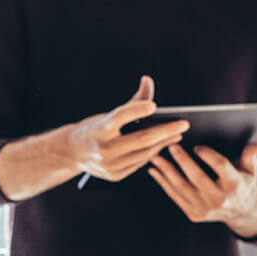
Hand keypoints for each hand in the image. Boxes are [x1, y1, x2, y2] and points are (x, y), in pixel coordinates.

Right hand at [63, 76, 186, 183]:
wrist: (72, 153)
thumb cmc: (95, 129)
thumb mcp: (108, 115)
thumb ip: (133, 100)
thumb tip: (148, 79)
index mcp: (99, 129)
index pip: (120, 117)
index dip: (136, 110)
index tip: (154, 106)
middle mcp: (103, 149)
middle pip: (141, 139)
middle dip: (165, 131)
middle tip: (184, 124)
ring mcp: (109, 165)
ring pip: (144, 154)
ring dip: (164, 143)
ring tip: (177, 134)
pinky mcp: (115, 176)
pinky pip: (140, 164)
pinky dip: (153, 154)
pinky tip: (164, 145)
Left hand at [147, 141, 256, 235]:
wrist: (242, 212)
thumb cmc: (244, 185)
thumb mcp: (251, 170)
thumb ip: (250, 155)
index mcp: (235, 185)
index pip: (220, 166)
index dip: (209, 156)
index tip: (197, 146)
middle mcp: (219, 199)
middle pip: (197, 177)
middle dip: (182, 160)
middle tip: (170, 145)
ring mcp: (205, 209)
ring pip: (182, 187)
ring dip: (166, 171)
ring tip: (155, 156)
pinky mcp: (194, 214)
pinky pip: (175, 196)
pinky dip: (163, 183)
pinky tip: (154, 171)